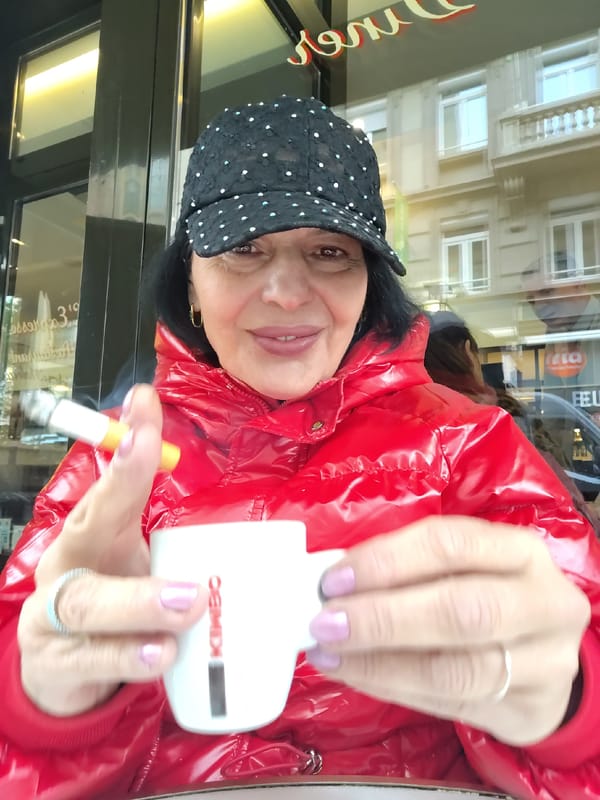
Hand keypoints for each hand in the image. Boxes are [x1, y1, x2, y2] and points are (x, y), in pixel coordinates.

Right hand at [17, 385, 206, 716]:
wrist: (61, 667)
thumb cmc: (110, 597)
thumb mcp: (131, 557)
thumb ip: (162, 525)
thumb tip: (204, 477)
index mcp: (88, 532)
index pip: (108, 484)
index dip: (127, 451)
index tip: (145, 410)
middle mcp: (65, 565)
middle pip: (86, 535)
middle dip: (130, 502)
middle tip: (187, 542)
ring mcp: (53, 616)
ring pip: (88, 605)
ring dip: (139, 604)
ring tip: (186, 605)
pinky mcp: (57, 664)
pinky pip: (91, 662)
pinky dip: (127, 658)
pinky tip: (161, 656)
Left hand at [307, 516, 589, 744]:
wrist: (545, 660)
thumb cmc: (488, 596)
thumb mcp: (464, 569)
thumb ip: (409, 569)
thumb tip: (332, 581)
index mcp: (520, 551)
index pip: (451, 544)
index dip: (388, 560)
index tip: (334, 579)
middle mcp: (544, 602)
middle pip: (462, 610)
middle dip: (383, 618)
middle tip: (326, 622)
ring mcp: (545, 662)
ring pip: (457, 669)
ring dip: (380, 662)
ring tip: (331, 653)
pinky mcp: (529, 710)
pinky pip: (450, 703)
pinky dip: (392, 686)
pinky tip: (355, 674)